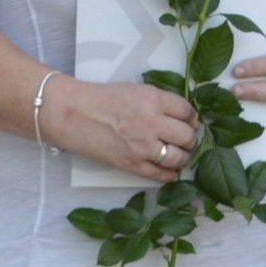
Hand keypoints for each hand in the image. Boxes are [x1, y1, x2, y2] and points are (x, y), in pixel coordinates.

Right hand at [51, 74, 197, 185]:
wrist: (73, 114)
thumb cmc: (103, 99)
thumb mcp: (138, 91)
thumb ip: (161, 102)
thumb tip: (181, 116)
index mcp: (154, 100)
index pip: (187, 111)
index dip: (192, 118)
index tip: (191, 122)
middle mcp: (153, 123)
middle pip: (187, 136)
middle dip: (190, 138)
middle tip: (187, 139)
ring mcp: (143, 146)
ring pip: (178, 157)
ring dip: (184, 157)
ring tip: (182, 154)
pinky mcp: (131, 164)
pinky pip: (160, 174)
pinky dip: (170, 175)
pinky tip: (173, 173)